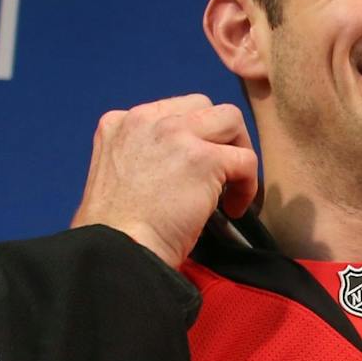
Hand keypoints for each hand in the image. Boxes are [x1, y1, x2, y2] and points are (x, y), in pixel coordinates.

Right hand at [75, 95, 259, 267]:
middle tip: (220, 174)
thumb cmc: (116, 233)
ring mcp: (175, 135)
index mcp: (120, 124)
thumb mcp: (113, 177)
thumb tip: (176, 168)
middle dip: (218, 138)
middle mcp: (145, 120)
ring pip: (230, 119)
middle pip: (202, 107)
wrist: (118, 253)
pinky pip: (245, 160)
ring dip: (238, 151)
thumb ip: (140, 158)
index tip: (194, 168)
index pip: (171, 111)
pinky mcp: (202, 159)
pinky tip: (235, 209)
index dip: (191, 138)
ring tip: (232, 186)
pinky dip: (248, 186)